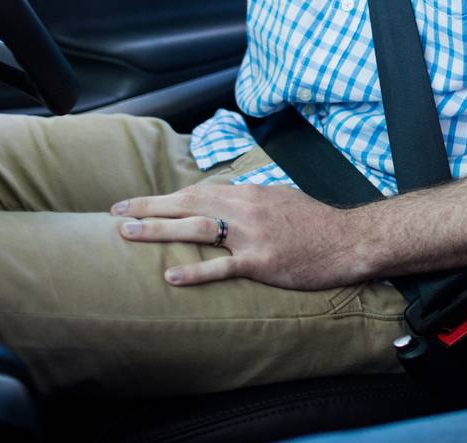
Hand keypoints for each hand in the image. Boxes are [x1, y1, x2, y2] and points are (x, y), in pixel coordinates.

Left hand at [113, 183, 366, 288]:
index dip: (167, 197)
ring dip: (158, 229)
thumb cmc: (318, 222)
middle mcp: (246, 208)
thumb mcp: (282, 198)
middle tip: (117, 212)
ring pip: (196, 228)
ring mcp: (252, 235)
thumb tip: (231, 199)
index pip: (200, 191)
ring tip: (127, 234)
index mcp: (250, 192)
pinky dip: (194, 270)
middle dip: (149, 206)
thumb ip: (253, 199)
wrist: (349, 239)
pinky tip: (169, 275)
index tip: (141, 202)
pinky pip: (221, 267)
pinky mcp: (261, 261)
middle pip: (188, 203)